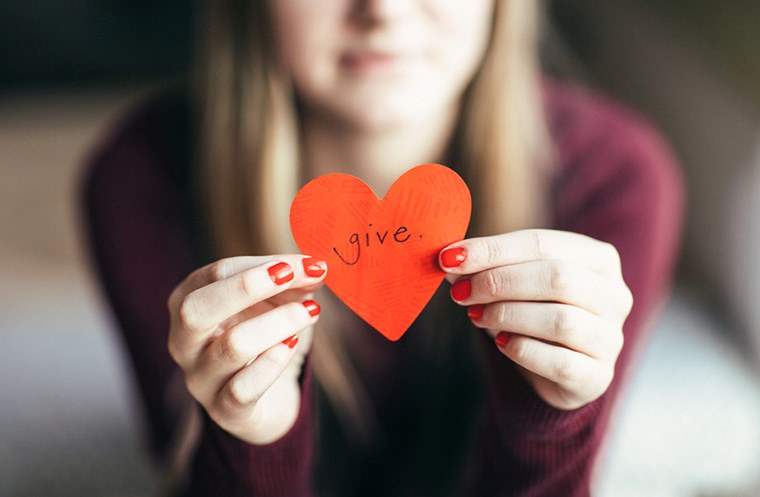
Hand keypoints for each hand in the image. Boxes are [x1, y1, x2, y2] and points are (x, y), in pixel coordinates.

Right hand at [167, 255, 326, 443]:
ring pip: (232, 346)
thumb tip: (315, 269)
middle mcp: (184, 342)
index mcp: (187, 303)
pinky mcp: (224, 412)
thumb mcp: (274, 306)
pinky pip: (243, 388)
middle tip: (293, 276)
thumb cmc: (265, 341)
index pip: (217, 273)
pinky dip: (272, 363)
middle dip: (248, 287)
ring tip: (312, 311)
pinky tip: (293, 345)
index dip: (264, 264)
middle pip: (197, 309)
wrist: (267, 403)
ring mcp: (200, 380)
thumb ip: (291, 285)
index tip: (309, 262)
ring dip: (278, 322)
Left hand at [438, 229, 632, 409]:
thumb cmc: (533, 312)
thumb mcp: (511, 282)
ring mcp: (611, 338)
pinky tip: (501, 343)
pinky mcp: (598, 377)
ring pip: (561, 320)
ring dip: (508, 315)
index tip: (450, 258)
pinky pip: (561, 363)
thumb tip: (450, 260)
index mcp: (597, 258)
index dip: (492, 250)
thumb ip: (486, 268)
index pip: (542, 244)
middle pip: (557, 278)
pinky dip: (524, 350)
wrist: (554, 369)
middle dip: (499, 282)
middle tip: (461, 292)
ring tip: (476, 317)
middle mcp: (614, 295)